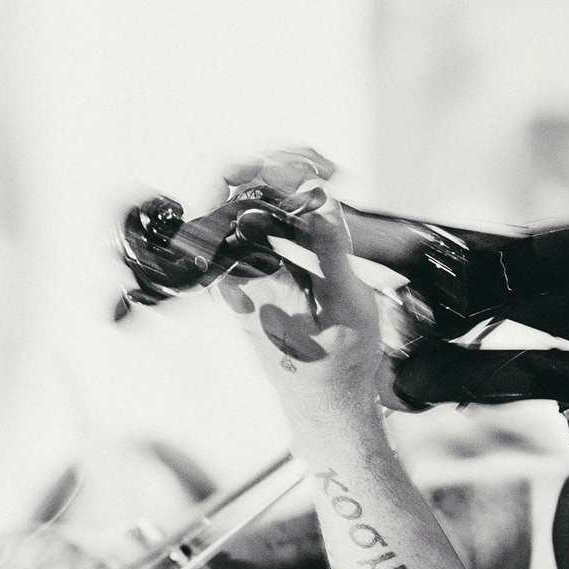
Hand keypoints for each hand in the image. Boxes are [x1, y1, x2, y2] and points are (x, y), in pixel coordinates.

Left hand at [210, 149, 390, 447]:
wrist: (325, 405)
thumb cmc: (336, 367)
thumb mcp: (348, 307)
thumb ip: (330, 250)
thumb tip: (317, 200)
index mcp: (249, 280)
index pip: (220, 201)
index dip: (253, 168)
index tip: (301, 167)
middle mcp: (233, 272)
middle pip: (226, 189)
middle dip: (272, 163)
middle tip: (322, 167)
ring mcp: (238, 270)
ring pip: (239, 199)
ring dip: (280, 175)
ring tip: (324, 172)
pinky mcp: (251, 270)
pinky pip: (253, 217)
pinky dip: (282, 195)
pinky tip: (313, 191)